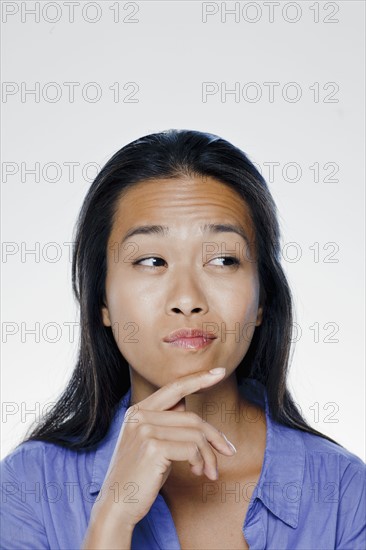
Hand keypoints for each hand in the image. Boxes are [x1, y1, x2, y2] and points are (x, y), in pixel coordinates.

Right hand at [90, 367, 235, 528]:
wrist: (117, 506)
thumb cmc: (140, 476)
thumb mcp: (152, 443)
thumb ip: (167, 422)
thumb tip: (190, 408)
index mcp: (138, 410)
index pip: (174, 388)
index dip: (198, 379)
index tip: (220, 372)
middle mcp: (140, 415)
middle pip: (192, 417)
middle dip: (215, 436)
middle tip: (228, 451)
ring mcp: (145, 430)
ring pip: (196, 434)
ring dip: (209, 455)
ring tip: (209, 471)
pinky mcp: (154, 447)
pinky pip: (193, 449)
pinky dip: (201, 462)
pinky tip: (196, 472)